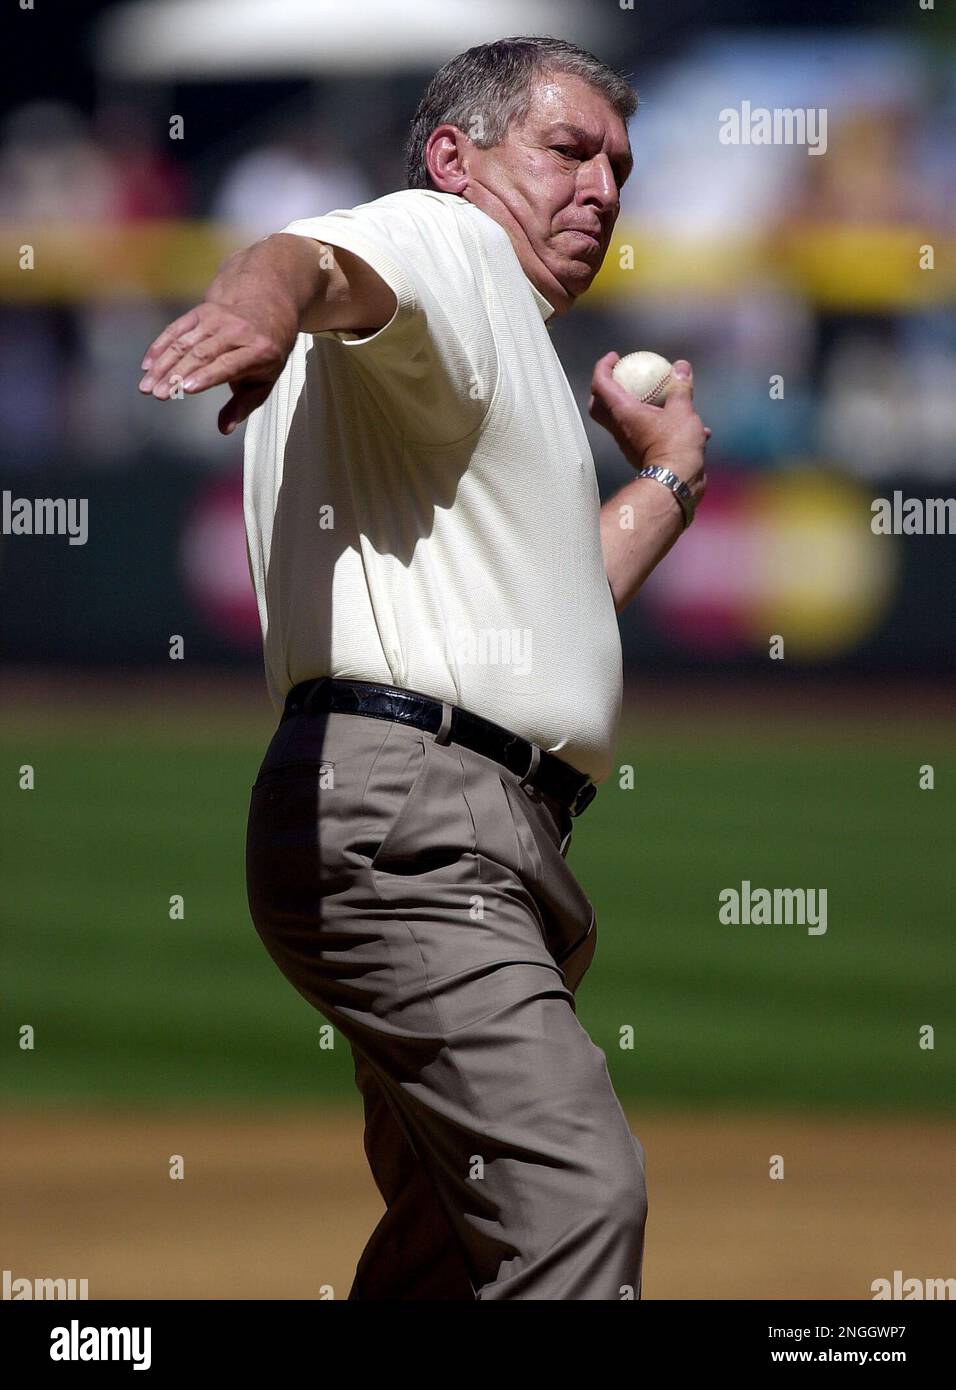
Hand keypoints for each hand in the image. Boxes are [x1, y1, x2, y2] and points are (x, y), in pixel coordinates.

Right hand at [138, 299, 297, 434]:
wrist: (268, 311)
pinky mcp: (201, 311)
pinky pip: (176, 329)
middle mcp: (237, 331)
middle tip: (158, 394)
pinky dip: (160, 346)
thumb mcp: (263, 382)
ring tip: (147, 386)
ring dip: (162, 364)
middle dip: (177, 375)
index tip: (185, 389)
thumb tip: (224, 429)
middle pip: (201, 354)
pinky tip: (147, 365)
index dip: (206, 376)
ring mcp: (217, 318)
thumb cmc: (265, 355)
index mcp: (259, 350)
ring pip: (184, 343)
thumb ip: (243, 406)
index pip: (227, 364)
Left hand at [589, 353, 709, 504]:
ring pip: (621, 421)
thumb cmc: (676, 444)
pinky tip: (685, 423)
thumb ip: (680, 386)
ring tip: (655, 396)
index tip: (615, 357)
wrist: (676, 482)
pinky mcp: (641, 454)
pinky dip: (657, 424)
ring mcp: (628, 443)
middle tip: (622, 376)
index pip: (600, 384)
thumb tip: (681, 366)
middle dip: (604, 389)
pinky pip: (644, 433)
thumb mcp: (682, 409)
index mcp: (623, 412)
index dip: (603, 366)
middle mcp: (620, 429)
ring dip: (631, 406)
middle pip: (599, 406)